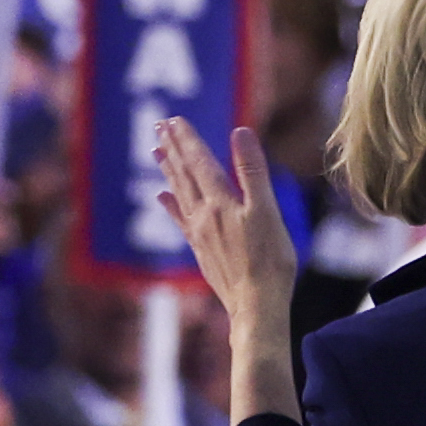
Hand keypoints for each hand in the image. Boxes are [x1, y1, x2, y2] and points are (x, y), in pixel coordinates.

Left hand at [153, 120, 295, 328]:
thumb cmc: (269, 260)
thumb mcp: (267, 210)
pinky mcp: (201, 251)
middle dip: (173, 148)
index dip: (187, 139)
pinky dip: (170, 204)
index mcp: (221, 202)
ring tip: (156, 152)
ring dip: (168, 170)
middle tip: (159, 126)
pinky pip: (180, 220)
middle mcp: (204, 215)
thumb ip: (252, 170)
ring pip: (178, 194)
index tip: (174, 119)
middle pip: (184, 174)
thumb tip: (240, 132)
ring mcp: (199, 234)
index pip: (199, 161)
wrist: (256, 306)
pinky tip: (162, 197)